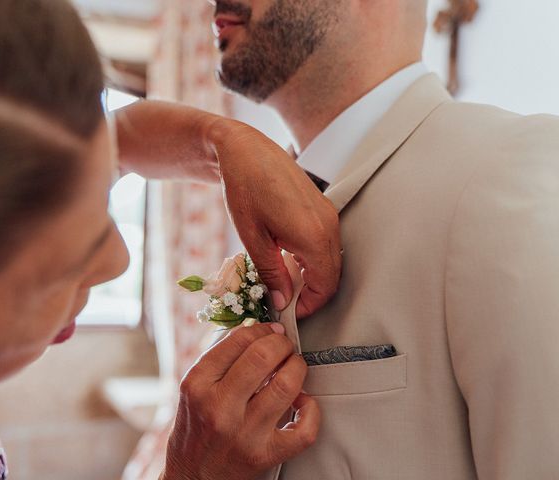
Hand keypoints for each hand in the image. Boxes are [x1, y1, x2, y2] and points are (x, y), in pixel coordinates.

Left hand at [116, 101, 341, 316]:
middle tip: (283, 302)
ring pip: (330, 260)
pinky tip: (287, 259)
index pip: (324, 286)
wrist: (246, 150)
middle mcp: (328, 225)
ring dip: (311, 277)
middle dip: (310, 294)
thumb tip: (281, 302)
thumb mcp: (253, 238)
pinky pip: (325, 243)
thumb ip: (271, 273)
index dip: (308, 306)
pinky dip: (312, 259)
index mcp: (313, 236)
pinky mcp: (323, 207)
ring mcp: (328, 214)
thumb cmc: (244, 190)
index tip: (286, 312)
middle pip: (332, 276)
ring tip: (281, 282)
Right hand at [161, 323, 319, 479]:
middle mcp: (219, 407)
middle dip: (282, 344)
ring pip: (286, 386)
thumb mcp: (194, 386)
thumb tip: (257, 329)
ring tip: (293, 367)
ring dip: (297, 368)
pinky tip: (303, 401)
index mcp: (198, 384)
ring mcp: (244, 433)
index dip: (262, 329)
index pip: (239, 340)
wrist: (193, 475)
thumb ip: (221, 356)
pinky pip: (303, 429)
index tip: (270, 330)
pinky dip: (311, 409)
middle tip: (284, 346)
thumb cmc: (196, 425)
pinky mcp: (265, 455)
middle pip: (263, 357)